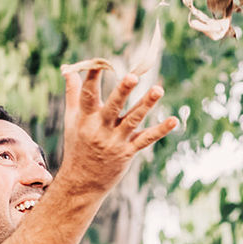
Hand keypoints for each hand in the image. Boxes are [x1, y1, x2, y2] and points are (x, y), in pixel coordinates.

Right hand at [59, 66, 179, 194]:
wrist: (82, 181)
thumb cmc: (77, 145)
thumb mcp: (72, 120)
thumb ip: (73, 93)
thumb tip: (68, 69)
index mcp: (85, 119)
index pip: (88, 94)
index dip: (93, 77)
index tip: (100, 62)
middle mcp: (100, 129)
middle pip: (113, 106)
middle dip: (123, 91)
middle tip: (133, 76)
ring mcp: (115, 141)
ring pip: (133, 120)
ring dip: (146, 104)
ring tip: (159, 89)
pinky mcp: (128, 152)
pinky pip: (146, 139)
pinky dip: (160, 130)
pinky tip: (174, 120)